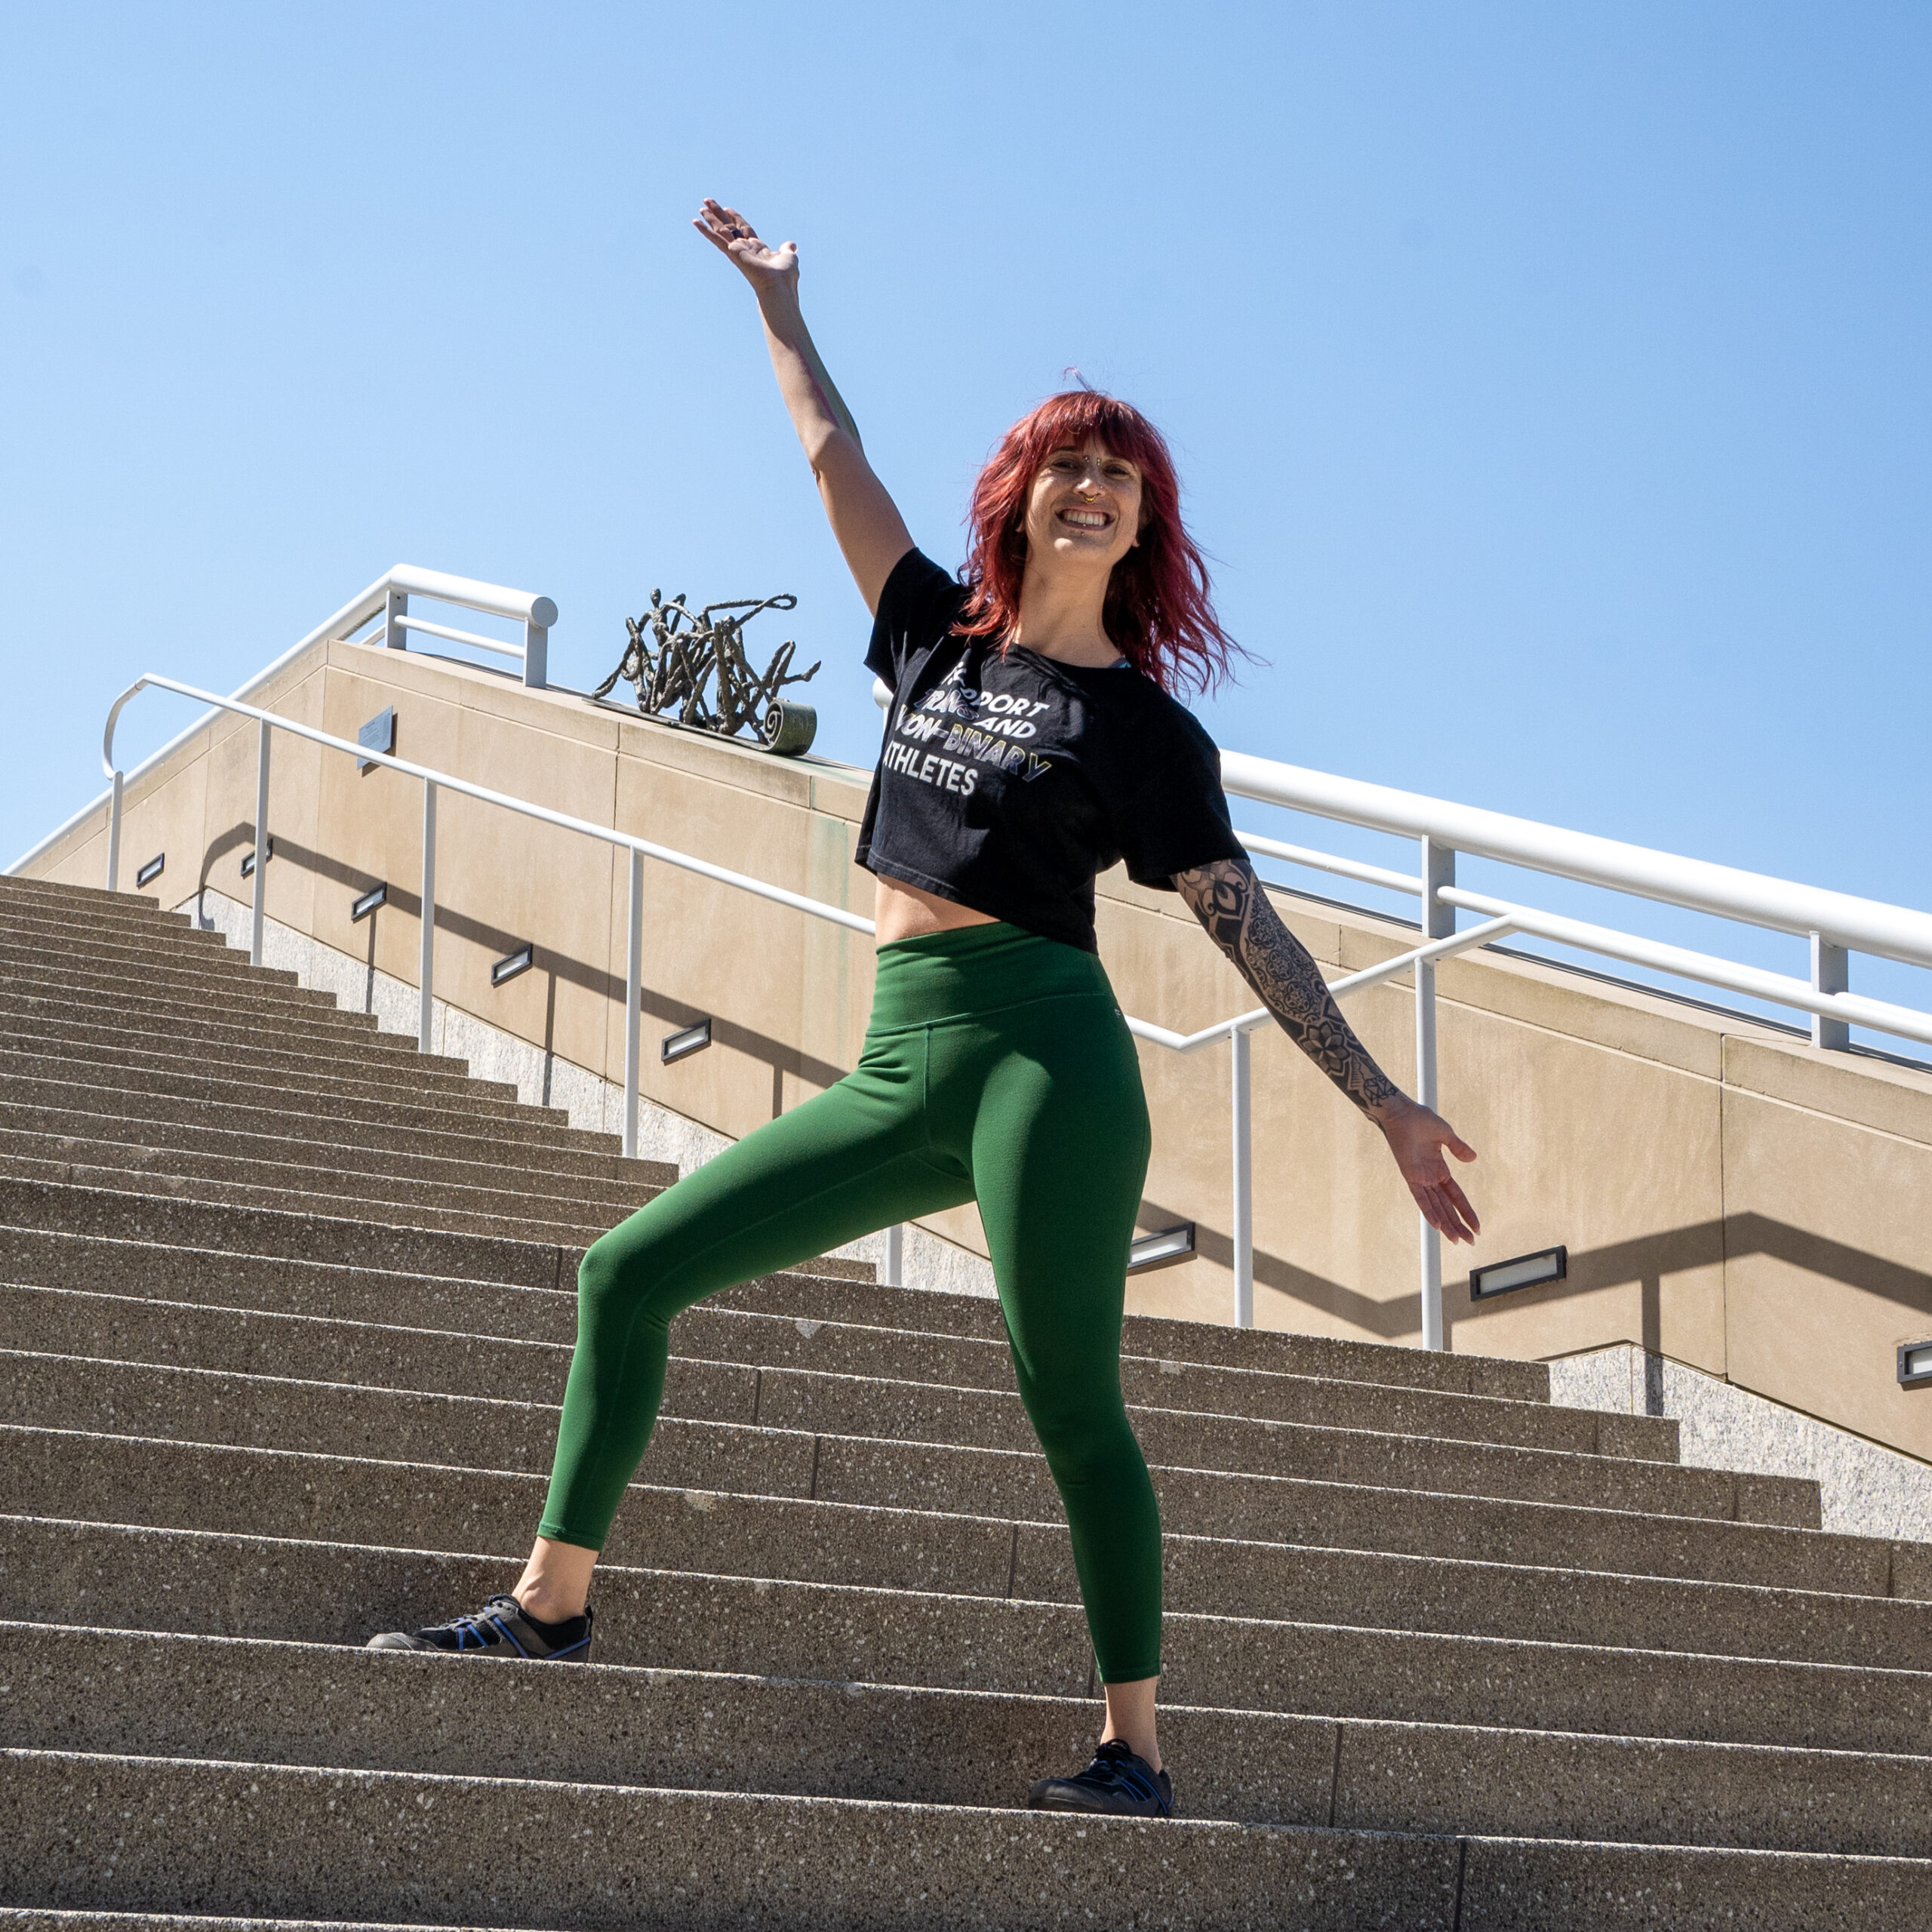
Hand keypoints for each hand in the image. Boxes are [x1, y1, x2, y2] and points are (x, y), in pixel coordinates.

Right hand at [693, 199, 799, 301]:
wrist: (779, 285)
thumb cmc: (785, 276)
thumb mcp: (789, 256)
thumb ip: (787, 249)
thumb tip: (792, 246)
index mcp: (757, 249)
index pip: (744, 229)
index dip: (736, 218)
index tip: (728, 208)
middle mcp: (745, 249)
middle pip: (730, 227)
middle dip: (720, 215)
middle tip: (708, 202)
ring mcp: (737, 251)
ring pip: (721, 231)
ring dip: (710, 219)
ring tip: (700, 208)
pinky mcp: (732, 252)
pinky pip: (716, 239)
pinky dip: (706, 231)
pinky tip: (696, 222)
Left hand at [1376, 1098, 1479, 1244]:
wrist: (1401, 1113)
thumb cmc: (1420, 1119)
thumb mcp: (1446, 1135)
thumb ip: (1458, 1148)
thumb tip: (1473, 1159)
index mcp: (1439, 1169)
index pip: (1456, 1196)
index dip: (1466, 1211)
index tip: (1477, 1225)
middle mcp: (1430, 1177)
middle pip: (1447, 1207)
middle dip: (1459, 1224)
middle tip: (1470, 1241)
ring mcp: (1420, 1179)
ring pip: (1436, 1207)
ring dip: (1447, 1223)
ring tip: (1457, 1240)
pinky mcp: (1410, 1176)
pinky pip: (1421, 1198)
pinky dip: (1429, 1212)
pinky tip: (1438, 1226)